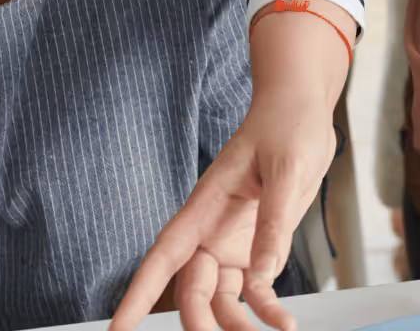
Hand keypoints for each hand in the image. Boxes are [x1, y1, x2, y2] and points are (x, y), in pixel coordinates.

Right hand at [109, 7, 351, 330]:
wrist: (302, 110)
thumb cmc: (286, 125)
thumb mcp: (288, 170)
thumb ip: (275, 222)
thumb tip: (265, 272)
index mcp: (205, 206)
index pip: (163, 256)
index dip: (138, 294)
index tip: (117, 329)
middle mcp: (210, 231)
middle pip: (192, 289)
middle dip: (201, 324)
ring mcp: (230, 243)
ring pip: (220, 299)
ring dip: (237, 325)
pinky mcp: (254, 248)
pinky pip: (254, 291)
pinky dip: (266, 310)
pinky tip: (283, 322)